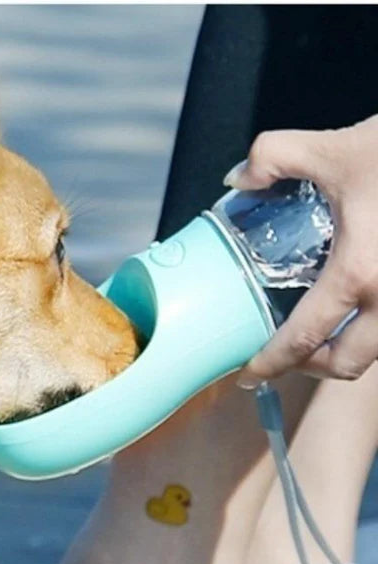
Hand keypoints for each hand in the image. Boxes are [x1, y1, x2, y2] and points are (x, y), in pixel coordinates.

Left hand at [224, 115, 377, 386]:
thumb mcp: (334, 147)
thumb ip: (272, 156)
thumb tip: (238, 179)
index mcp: (359, 273)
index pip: (303, 338)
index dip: (269, 364)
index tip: (246, 376)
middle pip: (347, 364)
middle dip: (310, 368)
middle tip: (287, 354)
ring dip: (346, 351)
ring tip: (322, 332)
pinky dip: (375, 329)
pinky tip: (361, 306)